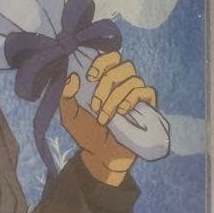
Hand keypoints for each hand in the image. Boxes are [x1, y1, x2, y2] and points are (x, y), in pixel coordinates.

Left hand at [59, 51, 156, 185]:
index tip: (89, 76)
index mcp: (105, 81)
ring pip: (133, 80)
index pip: (111, 57)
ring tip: (104, 117)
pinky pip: (146, 91)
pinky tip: (121, 112)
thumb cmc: (86, 133)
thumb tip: (73, 77)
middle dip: (107, 81)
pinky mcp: (147, 106)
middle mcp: (123, 84)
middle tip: (95, 103)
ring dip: (115, 98)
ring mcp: (136, 95)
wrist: (101, 156)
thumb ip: (66, 97)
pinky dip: (131, 99)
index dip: (102, 61)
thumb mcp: (69, 116)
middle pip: (125, 65)